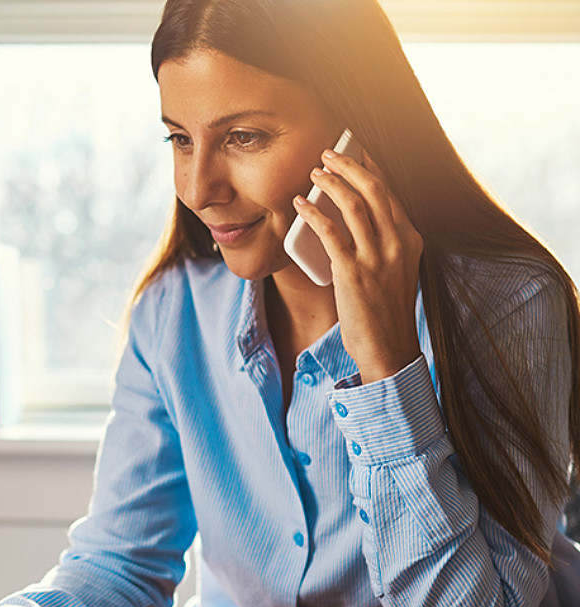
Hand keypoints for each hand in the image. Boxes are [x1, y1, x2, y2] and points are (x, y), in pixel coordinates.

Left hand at [293, 149, 422, 383]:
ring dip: (331, 182)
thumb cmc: (387, 313)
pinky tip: (299, 205)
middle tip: (329, 153)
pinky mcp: (353, 272)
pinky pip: (330, 232)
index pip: (390, 193)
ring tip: (314, 172)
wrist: (389, 349)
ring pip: (353, 204)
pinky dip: (312, 213)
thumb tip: (355, 221)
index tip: (355, 151)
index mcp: (411, 240)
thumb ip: (384, 245)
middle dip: (350, 165)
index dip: (370, 168)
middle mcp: (398, 244)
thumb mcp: (396, 272)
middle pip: (374, 189)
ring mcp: (377, 258)